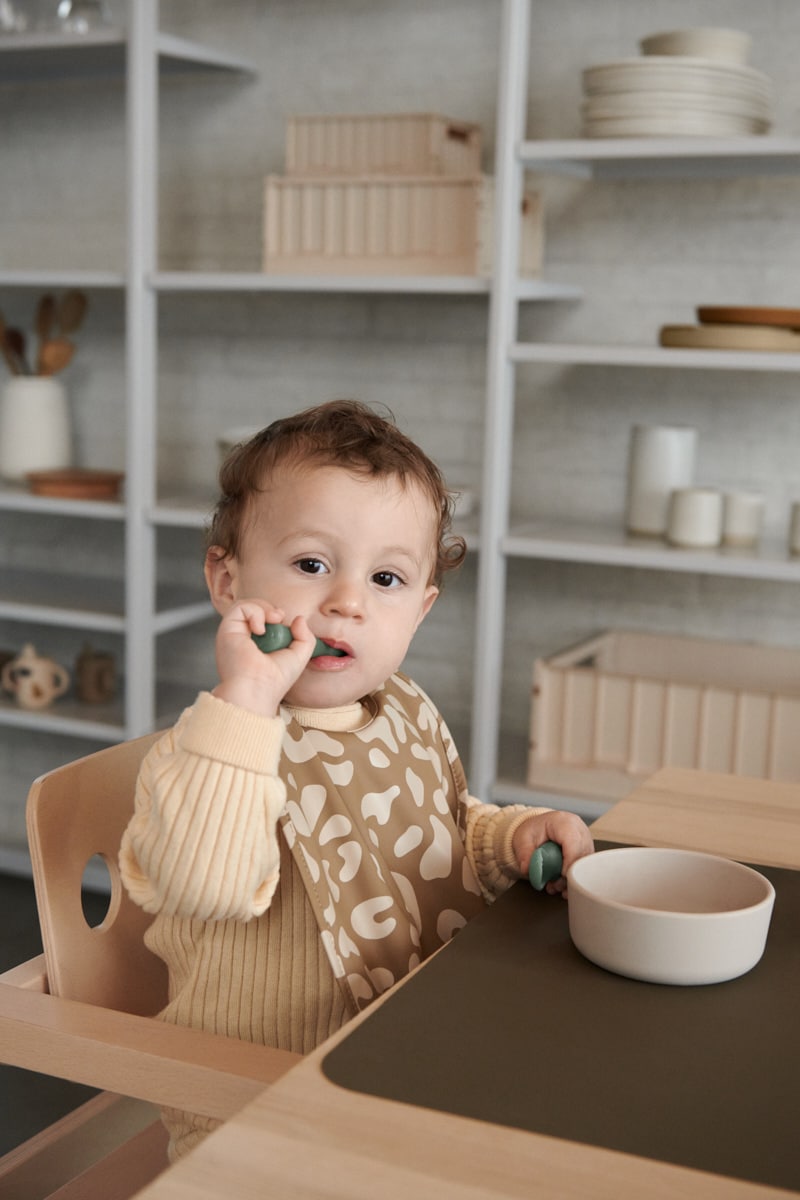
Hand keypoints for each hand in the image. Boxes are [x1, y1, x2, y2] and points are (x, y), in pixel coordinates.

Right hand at [212, 601, 315, 715]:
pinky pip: (240, 607)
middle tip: (279, 618)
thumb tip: (299, 618)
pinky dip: (254, 612)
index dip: (275, 615)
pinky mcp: (228, 629)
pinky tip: (260, 629)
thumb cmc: (275, 680)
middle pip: (254, 609)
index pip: (264, 620)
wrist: (257, 689)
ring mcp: (234, 633)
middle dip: (270, 608)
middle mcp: (243, 638)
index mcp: (256, 644)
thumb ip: (304, 637)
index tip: (285, 623)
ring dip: (263, 608)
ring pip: (247, 605)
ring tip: (272, 620)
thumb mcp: (298, 656)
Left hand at [512, 810, 593, 897]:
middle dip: (570, 874)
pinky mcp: (587, 851)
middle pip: (582, 855)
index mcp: (564, 822)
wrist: (539, 827)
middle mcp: (579, 830)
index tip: (562, 875)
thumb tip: (528, 870)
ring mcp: (586, 840)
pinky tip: (563, 885)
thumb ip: (524, 854)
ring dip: (572, 879)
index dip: (570, 861)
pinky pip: (585, 868)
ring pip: (586, 864)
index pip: (573, 842)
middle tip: (555, 885)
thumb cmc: (534, 829)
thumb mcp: (523, 838)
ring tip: (556, 886)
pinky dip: (574, 878)